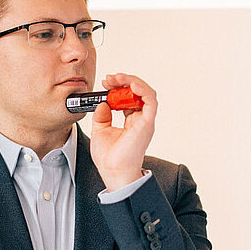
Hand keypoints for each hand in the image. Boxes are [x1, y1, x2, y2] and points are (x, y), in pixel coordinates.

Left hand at [90, 73, 157, 190]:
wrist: (113, 171)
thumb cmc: (109, 158)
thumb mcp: (100, 130)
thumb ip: (102, 116)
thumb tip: (103, 103)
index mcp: (131, 121)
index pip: (129, 98)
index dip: (119, 87)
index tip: (106, 83)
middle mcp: (140, 120)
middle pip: (138, 93)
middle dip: (124, 81)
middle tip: (109, 78)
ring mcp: (145, 121)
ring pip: (146, 93)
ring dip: (132, 81)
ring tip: (118, 78)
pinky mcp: (147, 123)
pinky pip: (150, 101)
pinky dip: (142, 89)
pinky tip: (130, 84)